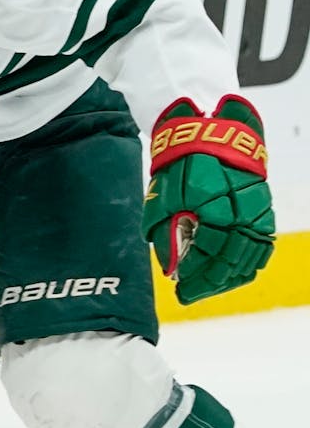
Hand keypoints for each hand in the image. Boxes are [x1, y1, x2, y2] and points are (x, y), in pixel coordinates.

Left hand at [142, 96, 274, 303]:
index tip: (179, 290)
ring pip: (249, 260)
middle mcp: (245, 218)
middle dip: (209, 284)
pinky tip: (230, 273)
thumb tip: (169, 268)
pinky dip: (246, 265)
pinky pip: (260, 248)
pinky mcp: (264, 212)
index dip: (194, 278)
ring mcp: (259, 216)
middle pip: (231, 265)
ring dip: (227, 279)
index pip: (210, 259)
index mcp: (219, 214)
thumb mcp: (164, 197)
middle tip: (188, 294)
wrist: (212, 133)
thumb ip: (165, 234)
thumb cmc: (182, 163)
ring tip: (206, 288)